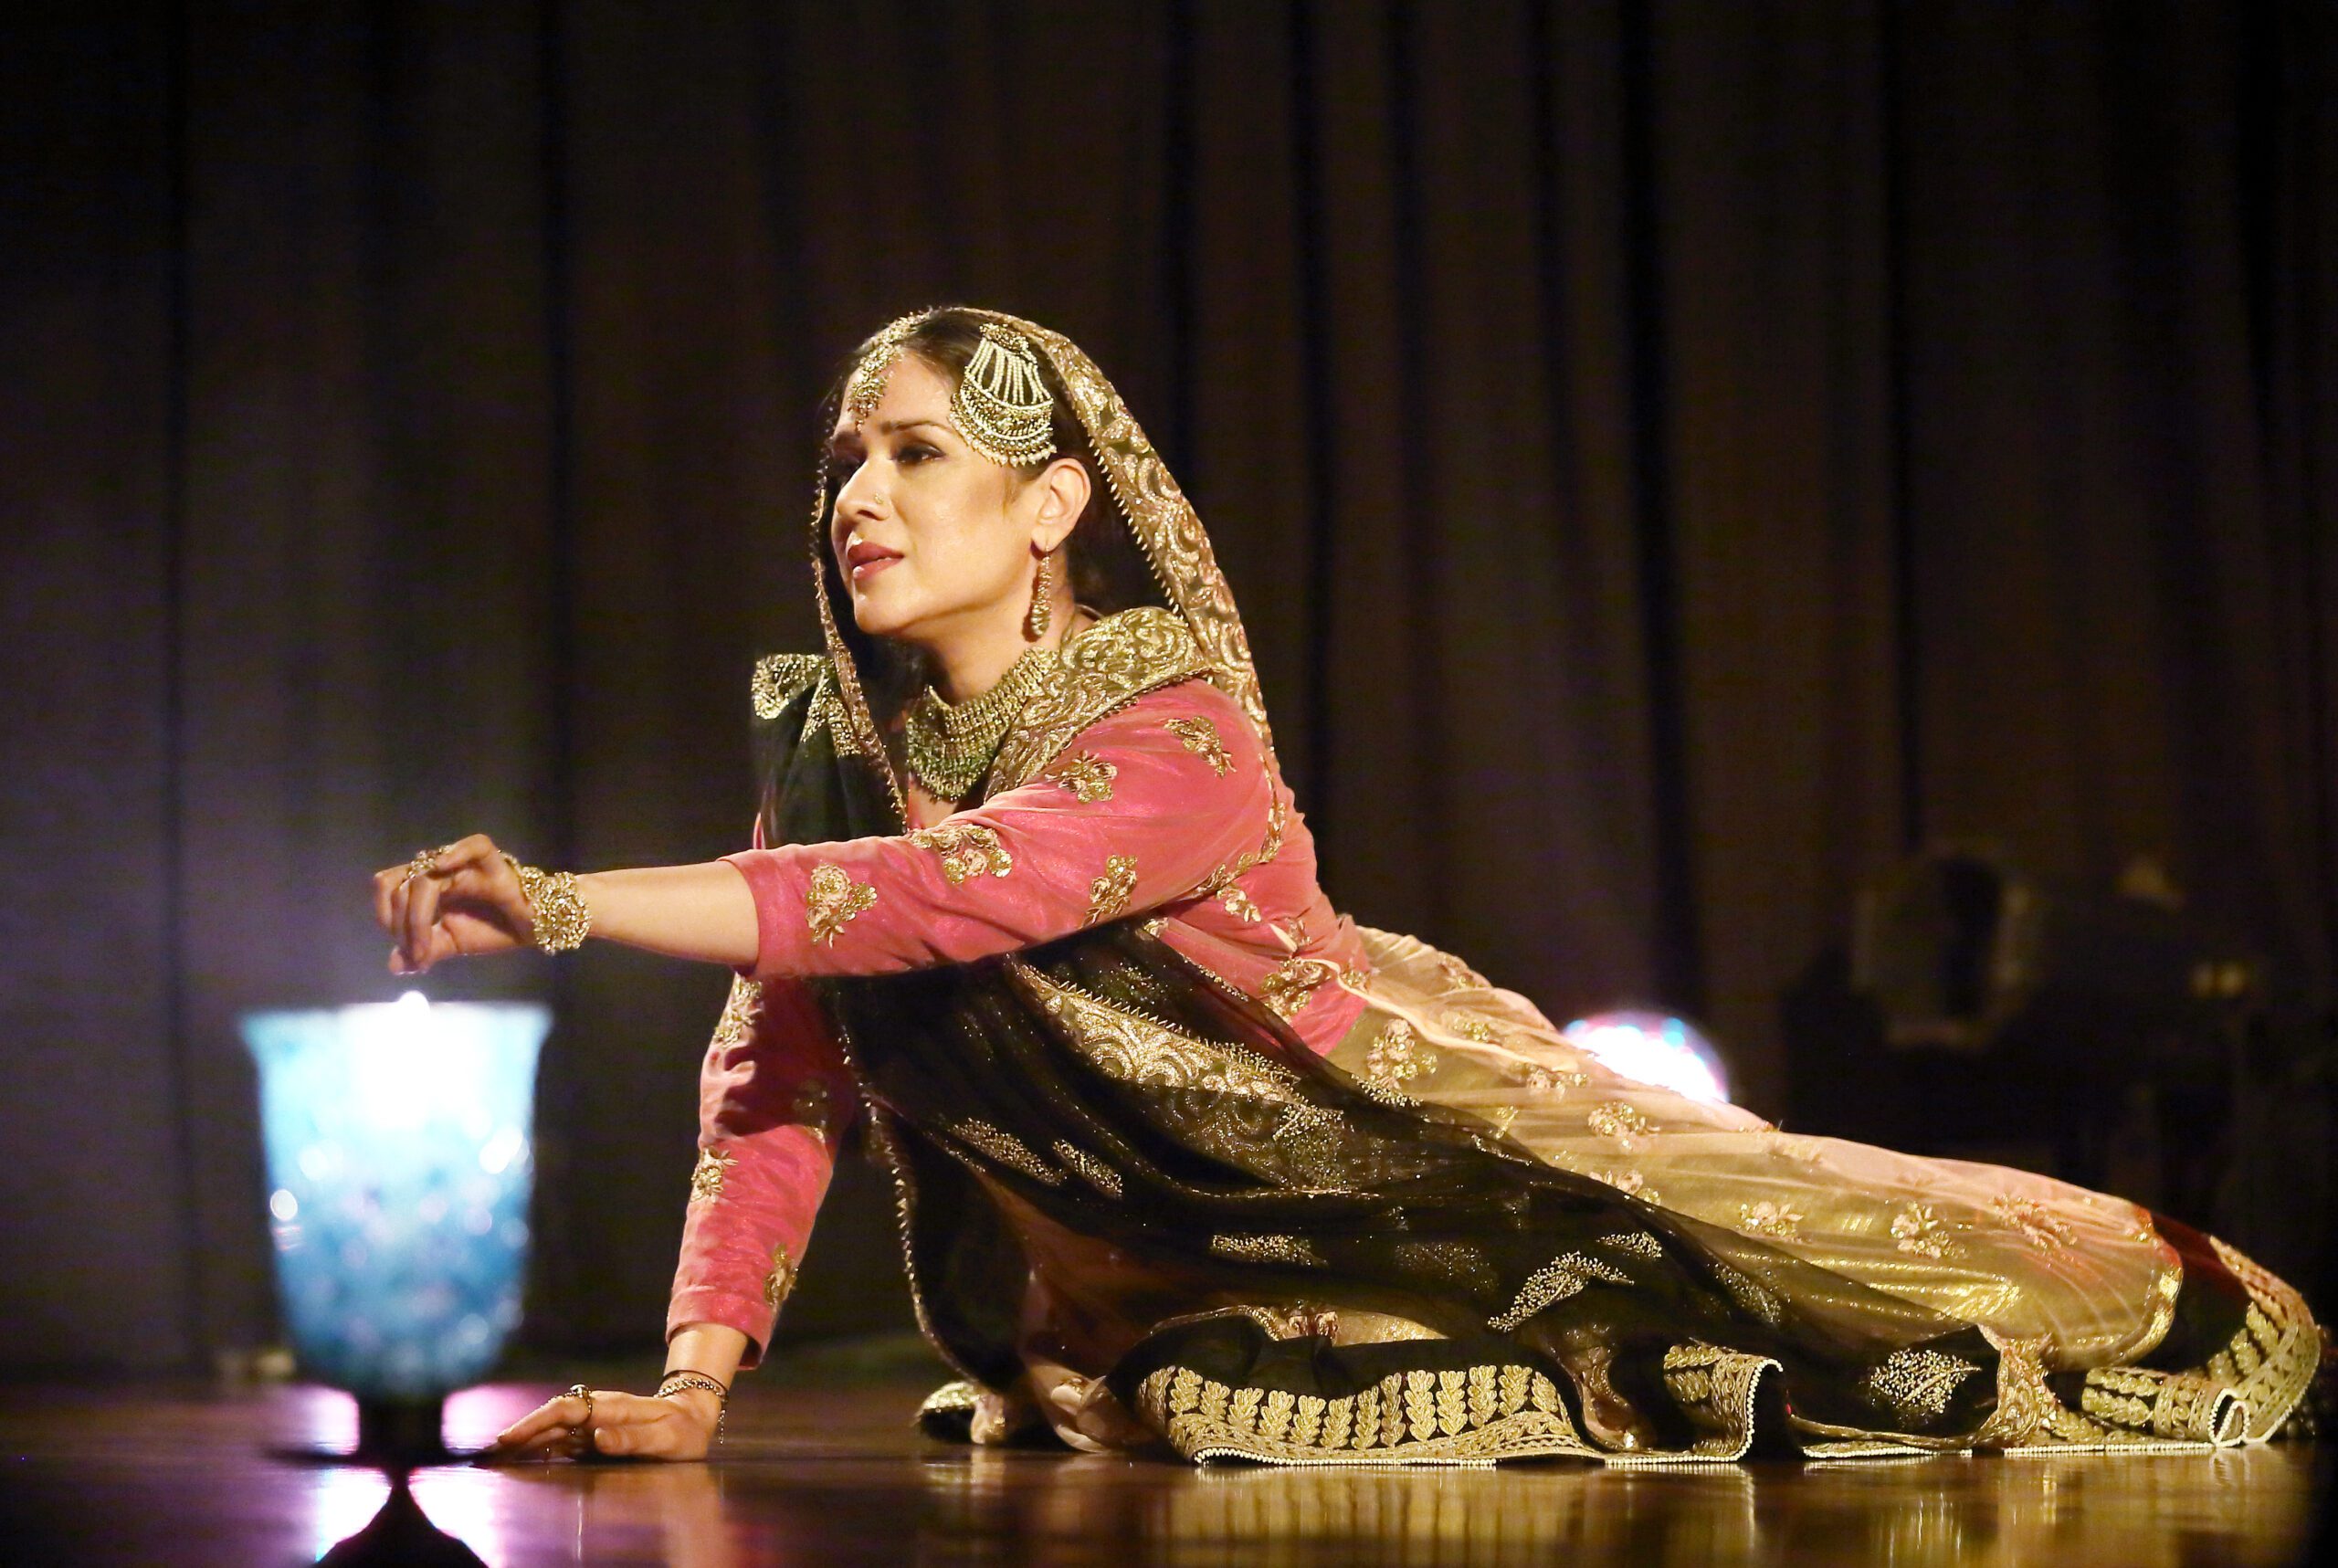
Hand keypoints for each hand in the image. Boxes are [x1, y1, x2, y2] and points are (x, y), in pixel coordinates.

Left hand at [371, 833, 532, 974]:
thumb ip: (423, 951)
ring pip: (425, 877)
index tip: (405, 950)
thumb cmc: (492, 929)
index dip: (386, 916)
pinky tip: (442, 867)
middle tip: (417, 953)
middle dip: (400, 923)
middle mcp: (440, 869)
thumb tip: (394, 966)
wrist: (531, 930)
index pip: (387, 886)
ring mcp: (464, 864)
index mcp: (426, 883)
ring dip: (417, 916)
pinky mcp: (493, 862)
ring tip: (427, 948)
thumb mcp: (451, 944)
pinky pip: (474, 846)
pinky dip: (456, 852)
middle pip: (400, 883)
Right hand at [481, 1385, 721, 1462]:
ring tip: (499, 1456)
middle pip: (552, 1416)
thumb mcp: (666, 1438)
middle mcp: (598, 1410)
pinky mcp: (594, 1432)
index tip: (510, 1438)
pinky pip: (564, 1437)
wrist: (693, 1419)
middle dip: (522, 1431)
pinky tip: (526, 1457)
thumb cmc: (681, 1432)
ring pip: (554, 1426)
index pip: (566, 1410)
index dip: (535, 1422)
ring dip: (527, 1438)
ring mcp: (595, 1421)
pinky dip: (542, 1445)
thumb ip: (633, 1438)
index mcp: (612, 1407)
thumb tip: (596, 1437)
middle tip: (492, 1452)